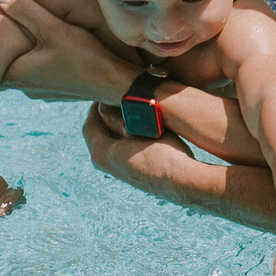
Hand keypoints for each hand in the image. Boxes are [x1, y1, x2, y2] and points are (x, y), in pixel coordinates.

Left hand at [0, 0, 134, 102]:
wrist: (118, 86)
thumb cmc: (86, 58)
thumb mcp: (54, 29)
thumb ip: (26, 11)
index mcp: (18, 73)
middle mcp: (25, 87)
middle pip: (11, 58)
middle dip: (13, 41)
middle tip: (13, 22)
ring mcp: (42, 92)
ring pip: (28, 65)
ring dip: (31, 50)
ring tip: (37, 31)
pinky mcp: (58, 92)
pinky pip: (43, 71)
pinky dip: (45, 59)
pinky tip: (57, 47)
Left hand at [83, 102, 199, 192]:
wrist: (185, 181)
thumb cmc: (162, 152)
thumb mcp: (138, 128)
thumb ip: (117, 117)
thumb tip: (103, 108)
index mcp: (101, 153)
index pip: (90, 126)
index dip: (95, 108)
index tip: (105, 94)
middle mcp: (108, 165)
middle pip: (101, 135)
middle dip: (107, 116)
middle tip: (118, 99)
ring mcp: (123, 171)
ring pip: (115, 143)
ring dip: (120, 127)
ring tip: (133, 111)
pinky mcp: (138, 174)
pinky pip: (127, 150)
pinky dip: (130, 137)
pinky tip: (146, 128)